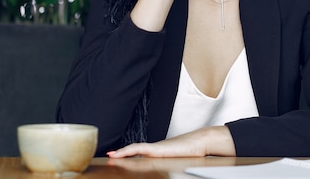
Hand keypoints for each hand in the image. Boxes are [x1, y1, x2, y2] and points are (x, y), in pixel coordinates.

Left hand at [106, 126, 234, 157]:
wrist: (199, 142)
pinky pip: (139, 148)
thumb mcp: (178, 159)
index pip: (139, 152)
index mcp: (158, 152)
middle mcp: (155, 148)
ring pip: (134, 149)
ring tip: (111, 156)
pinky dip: (128, 151)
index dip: (128, 154)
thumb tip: (166, 167)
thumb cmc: (192, 152)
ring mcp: (155, 148)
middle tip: (109, 157)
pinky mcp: (157, 148)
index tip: (117, 157)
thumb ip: (170, 161)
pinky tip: (120, 154)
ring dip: (122, 153)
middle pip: (134, 150)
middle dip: (122, 154)